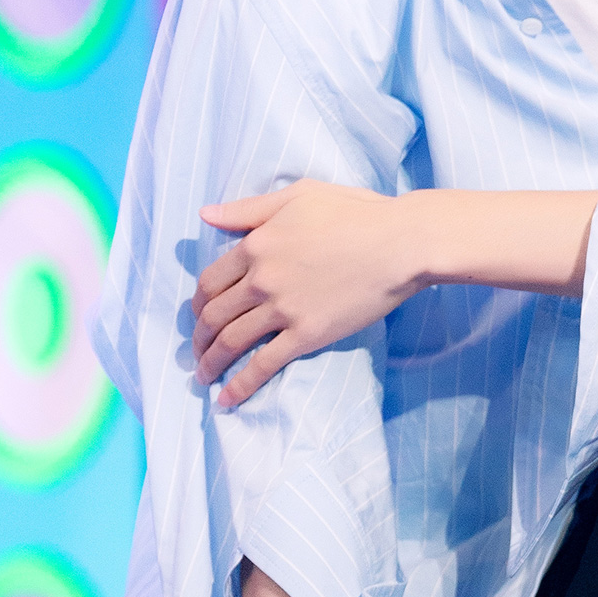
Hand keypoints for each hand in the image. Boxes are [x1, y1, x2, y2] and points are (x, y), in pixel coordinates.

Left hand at [192, 182, 421, 404]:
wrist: (400, 243)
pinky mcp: (307, 334)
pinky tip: (227, 399)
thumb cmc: (356, 212)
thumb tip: (205, 215)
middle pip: (214, 314)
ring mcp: (283, 309)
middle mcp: (261, 279)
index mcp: (256, 244)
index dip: (198, 302)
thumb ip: (248, 209)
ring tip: (203, 376)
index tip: (198, 315)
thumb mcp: (298, 196)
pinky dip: (240, 384)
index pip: (210, 280)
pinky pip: (263, 364)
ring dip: (211, 362)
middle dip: (199, 337)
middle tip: (197, 351)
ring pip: (231, 341)